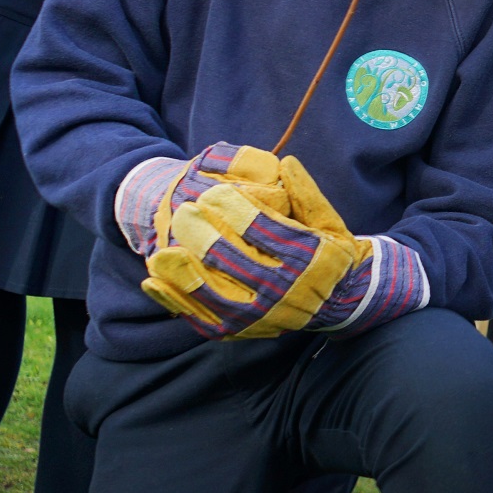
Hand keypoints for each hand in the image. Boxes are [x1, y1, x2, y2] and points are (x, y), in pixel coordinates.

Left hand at [139, 149, 372, 338]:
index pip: (268, 233)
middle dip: (206, 238)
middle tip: (183, 214)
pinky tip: (154, 281)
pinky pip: (202, 317)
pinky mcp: (241, 330)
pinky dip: (176, 300)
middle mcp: (285, 292)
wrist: (337, 304)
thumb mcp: (330, 223)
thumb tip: (285, 162)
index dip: (237, 212)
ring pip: (214, 295)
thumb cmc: (329, 255)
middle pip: (237, 264)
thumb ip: (307, 195)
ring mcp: (260, 316)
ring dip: (184, 273)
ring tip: (160, 251)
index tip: (212, 193)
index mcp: (309, 260)